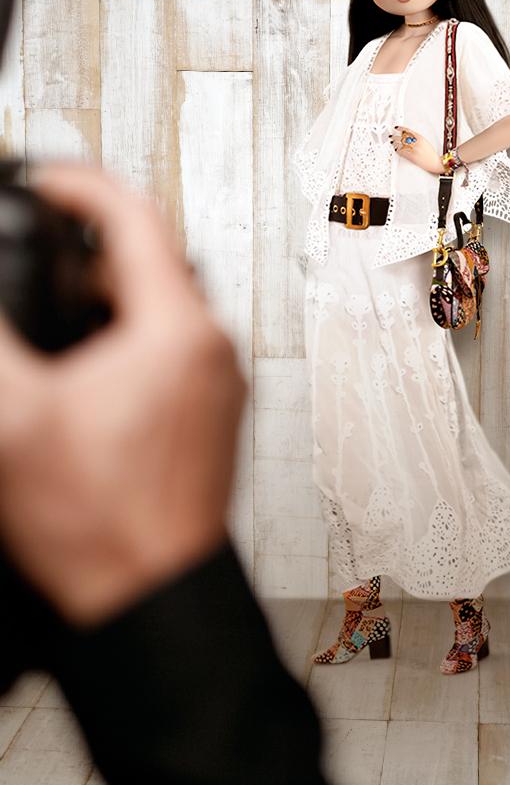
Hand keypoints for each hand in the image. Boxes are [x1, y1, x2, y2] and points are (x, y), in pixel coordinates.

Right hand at [0, 164, 244, 626]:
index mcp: (177, 331)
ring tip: (48, 315)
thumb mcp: (16, 420)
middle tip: (36, 251)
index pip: (136, 217)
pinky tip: (76, 374)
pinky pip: (166, 351)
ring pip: (158, 308)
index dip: (82, 186)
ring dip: (101, 300)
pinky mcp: (207, 417)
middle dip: (86, 251)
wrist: (151, 602)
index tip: (45, 181)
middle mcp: (210, 350)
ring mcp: (215, 385)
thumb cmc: (103, 527)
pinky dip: (122, 341)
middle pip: (150, 261)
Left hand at [390, 125, 442, 175]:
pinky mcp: (412, 156)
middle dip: (395, 136)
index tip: (396, 128)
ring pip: (401, 144)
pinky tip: (396, 149)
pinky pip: (403, 152)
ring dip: (395, 143)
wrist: (435, 161)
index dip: (400, 128)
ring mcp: (414, 149)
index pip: (408, 130)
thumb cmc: (430, 153)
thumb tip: (407, 136)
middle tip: (391, 136)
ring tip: (392, 142)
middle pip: (403, 137)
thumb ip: (417, 138)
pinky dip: (398, 150)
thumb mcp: (424, 142)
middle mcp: (416, 143)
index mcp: (420, 137)